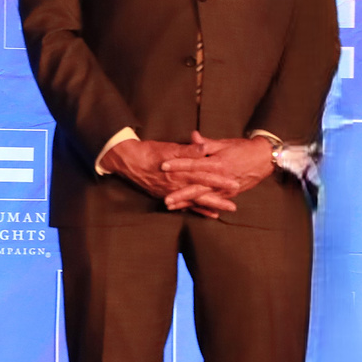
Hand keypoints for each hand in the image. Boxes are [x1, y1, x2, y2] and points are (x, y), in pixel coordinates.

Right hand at [103, 138, 238, 218]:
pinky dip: (196, 210)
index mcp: (179, 170)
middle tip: (233, 206)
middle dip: (217, 199)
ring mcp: (170, 192)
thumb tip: (204, 147)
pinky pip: (183, 205)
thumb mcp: (169, 147)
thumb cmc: (149, 151)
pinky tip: (208, 214)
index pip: (203, 175)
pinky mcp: (165, 195)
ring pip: (193, 201)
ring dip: (209, 206)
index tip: (233, 182)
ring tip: (224, 211)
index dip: (218, 179)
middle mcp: (176, 184)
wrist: (128, 160)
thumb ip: (188, 149)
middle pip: (200, 192)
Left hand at [159, 131, 273, 214]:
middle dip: (181, 194)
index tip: (163, 166)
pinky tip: (189, 210)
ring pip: (203, 197)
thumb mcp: (224, 143)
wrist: (265, 158)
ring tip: (172, 207)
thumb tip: (192, 136)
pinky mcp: (230, 194)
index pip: (194, 164)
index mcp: (218, 162)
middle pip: (197, 187)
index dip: (178, 165)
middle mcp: (221, 178)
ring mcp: (226, 188)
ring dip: (187, 203)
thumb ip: (206, 143)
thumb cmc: (243, 148)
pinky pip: (213, 201)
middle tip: (165, 199)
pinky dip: (201, 207)